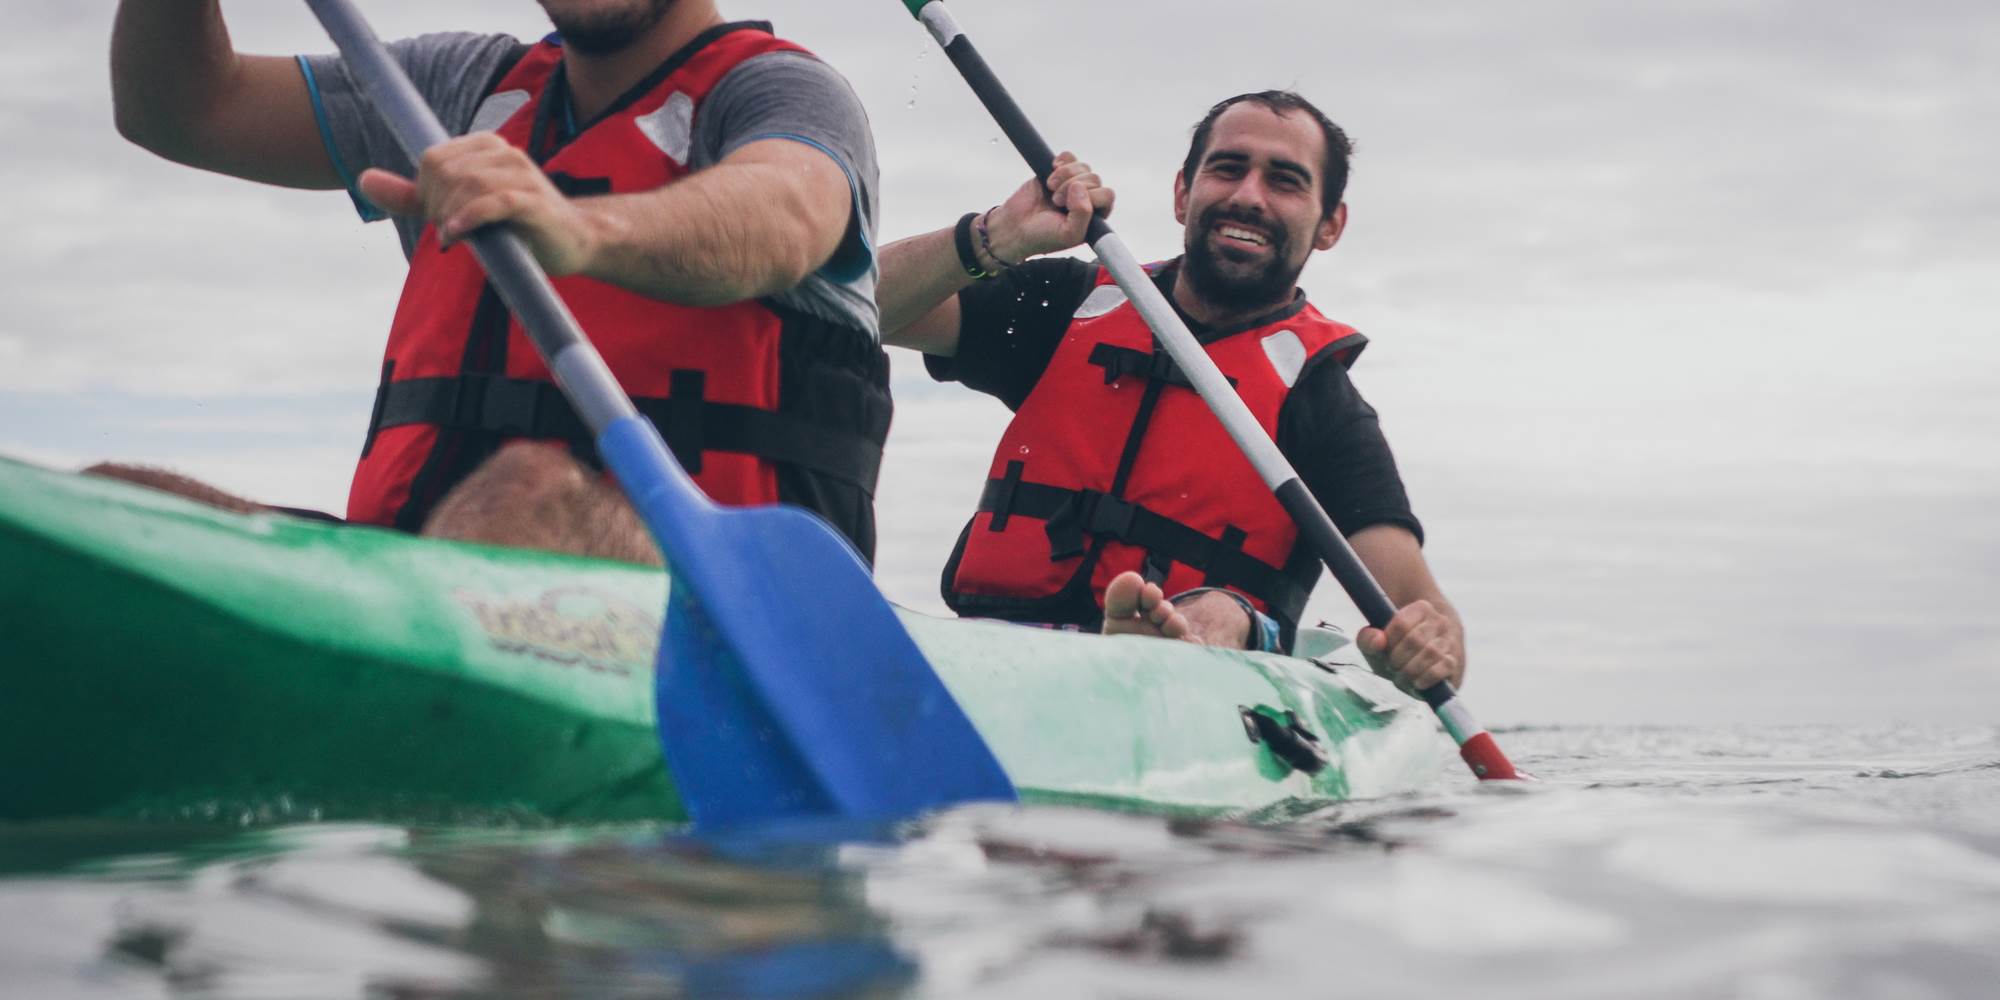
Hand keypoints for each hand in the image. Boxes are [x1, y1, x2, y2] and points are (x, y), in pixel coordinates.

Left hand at [358, 133, 595, 276]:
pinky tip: (460, 233)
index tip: (443, 219)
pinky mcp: (534, 201)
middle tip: (452, 232)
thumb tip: (363, 179)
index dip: (426, 193)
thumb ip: (412, 196)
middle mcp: (503, 152)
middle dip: (438, 206)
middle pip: (445, 171)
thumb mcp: (457, 208)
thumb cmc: (516, 226)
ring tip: (458, 237)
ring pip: (466, 185)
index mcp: (484, 147)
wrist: (573, 242)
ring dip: (452, 215)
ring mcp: (521, 174)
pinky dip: (470, 217)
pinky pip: (493, 201)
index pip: (432, 160)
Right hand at [983, 151, 1114, 263]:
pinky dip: (1061, 162)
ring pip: (1082, 167)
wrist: (1015, 227)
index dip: (1090, 197)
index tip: (1069, 206)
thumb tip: (1079, 186)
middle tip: (1056, 201)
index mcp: (1095, 216)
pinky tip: (1051, 174)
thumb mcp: (1069, 234)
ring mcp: (1073, 184)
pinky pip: (1069, 157)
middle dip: (1072, 188)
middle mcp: (1087, 199)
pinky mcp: (1058, 172)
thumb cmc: (1043, 236)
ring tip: (1051, 189)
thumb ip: (1082, 214)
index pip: (1107, 195)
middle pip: (1095, 178)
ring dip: (1064, 176)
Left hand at [1357, 600, 1463, 694]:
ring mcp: (1450, 641)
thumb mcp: (1377, 642)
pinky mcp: (1456, 662)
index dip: (1389, 642)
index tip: (1385, 651)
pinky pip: (1445, 666)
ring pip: (1430, 653)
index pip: (1401, 623)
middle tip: (1392, 667)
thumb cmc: (1397, 648)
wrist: (1425, 660)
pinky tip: (1417, 683)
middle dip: (1398, 659)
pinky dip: (1428, 677)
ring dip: (1410, 670)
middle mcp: (1440, 621)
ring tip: (1402, 677)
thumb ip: (1368, 639)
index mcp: (1421, 608)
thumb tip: (1379, 641)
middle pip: (1414, 640)